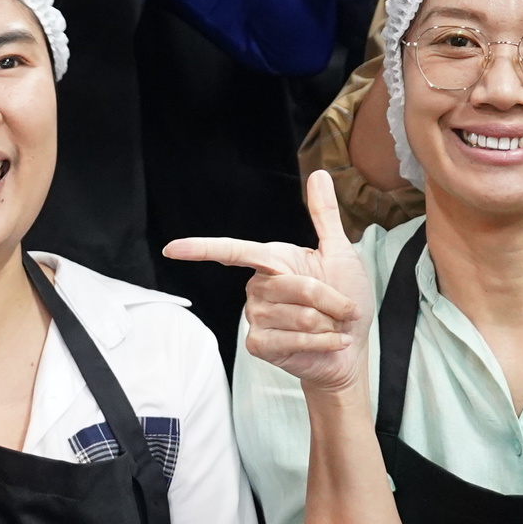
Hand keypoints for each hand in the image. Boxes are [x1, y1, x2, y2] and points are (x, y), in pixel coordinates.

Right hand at [169, 171, 373, 400]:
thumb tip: (317, 174)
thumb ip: (324, 215)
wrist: (350, 349)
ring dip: (327, 324)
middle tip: (340, 309)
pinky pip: (289, 339)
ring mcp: (256, 318)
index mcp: (272, 262)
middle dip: (330, 299)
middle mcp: (258, 287)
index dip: (200, 248)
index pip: (232, 251)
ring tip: (330, 326)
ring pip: (297, 315)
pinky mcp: (260, 345)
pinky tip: (326, 343)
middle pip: (294, 287)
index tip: (172, 249)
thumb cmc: (346, 299)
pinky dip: (319, 342)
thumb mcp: (339, 253)